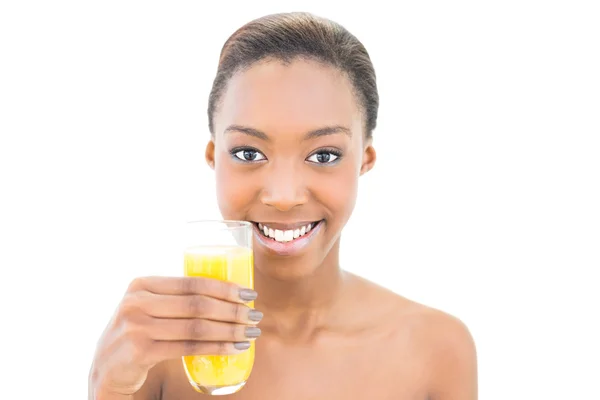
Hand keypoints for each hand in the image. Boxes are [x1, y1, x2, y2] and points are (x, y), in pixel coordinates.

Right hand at [89, 276, 261, 395]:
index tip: (249, 294)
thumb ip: (173, 297)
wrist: (106, 368)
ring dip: (230, 330)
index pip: (193, 282)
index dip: (225, 287)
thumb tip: (224, 291)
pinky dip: (216, 347)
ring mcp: (137, 327)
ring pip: (196, 326)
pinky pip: (189, 347)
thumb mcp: (147, 307)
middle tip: (255, 316)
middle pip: (198, 304)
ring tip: (251, 333)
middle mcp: (137, 302)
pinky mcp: (140, 351)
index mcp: (142, 284)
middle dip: (233, 310)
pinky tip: (235, 348)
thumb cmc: (137, 334)